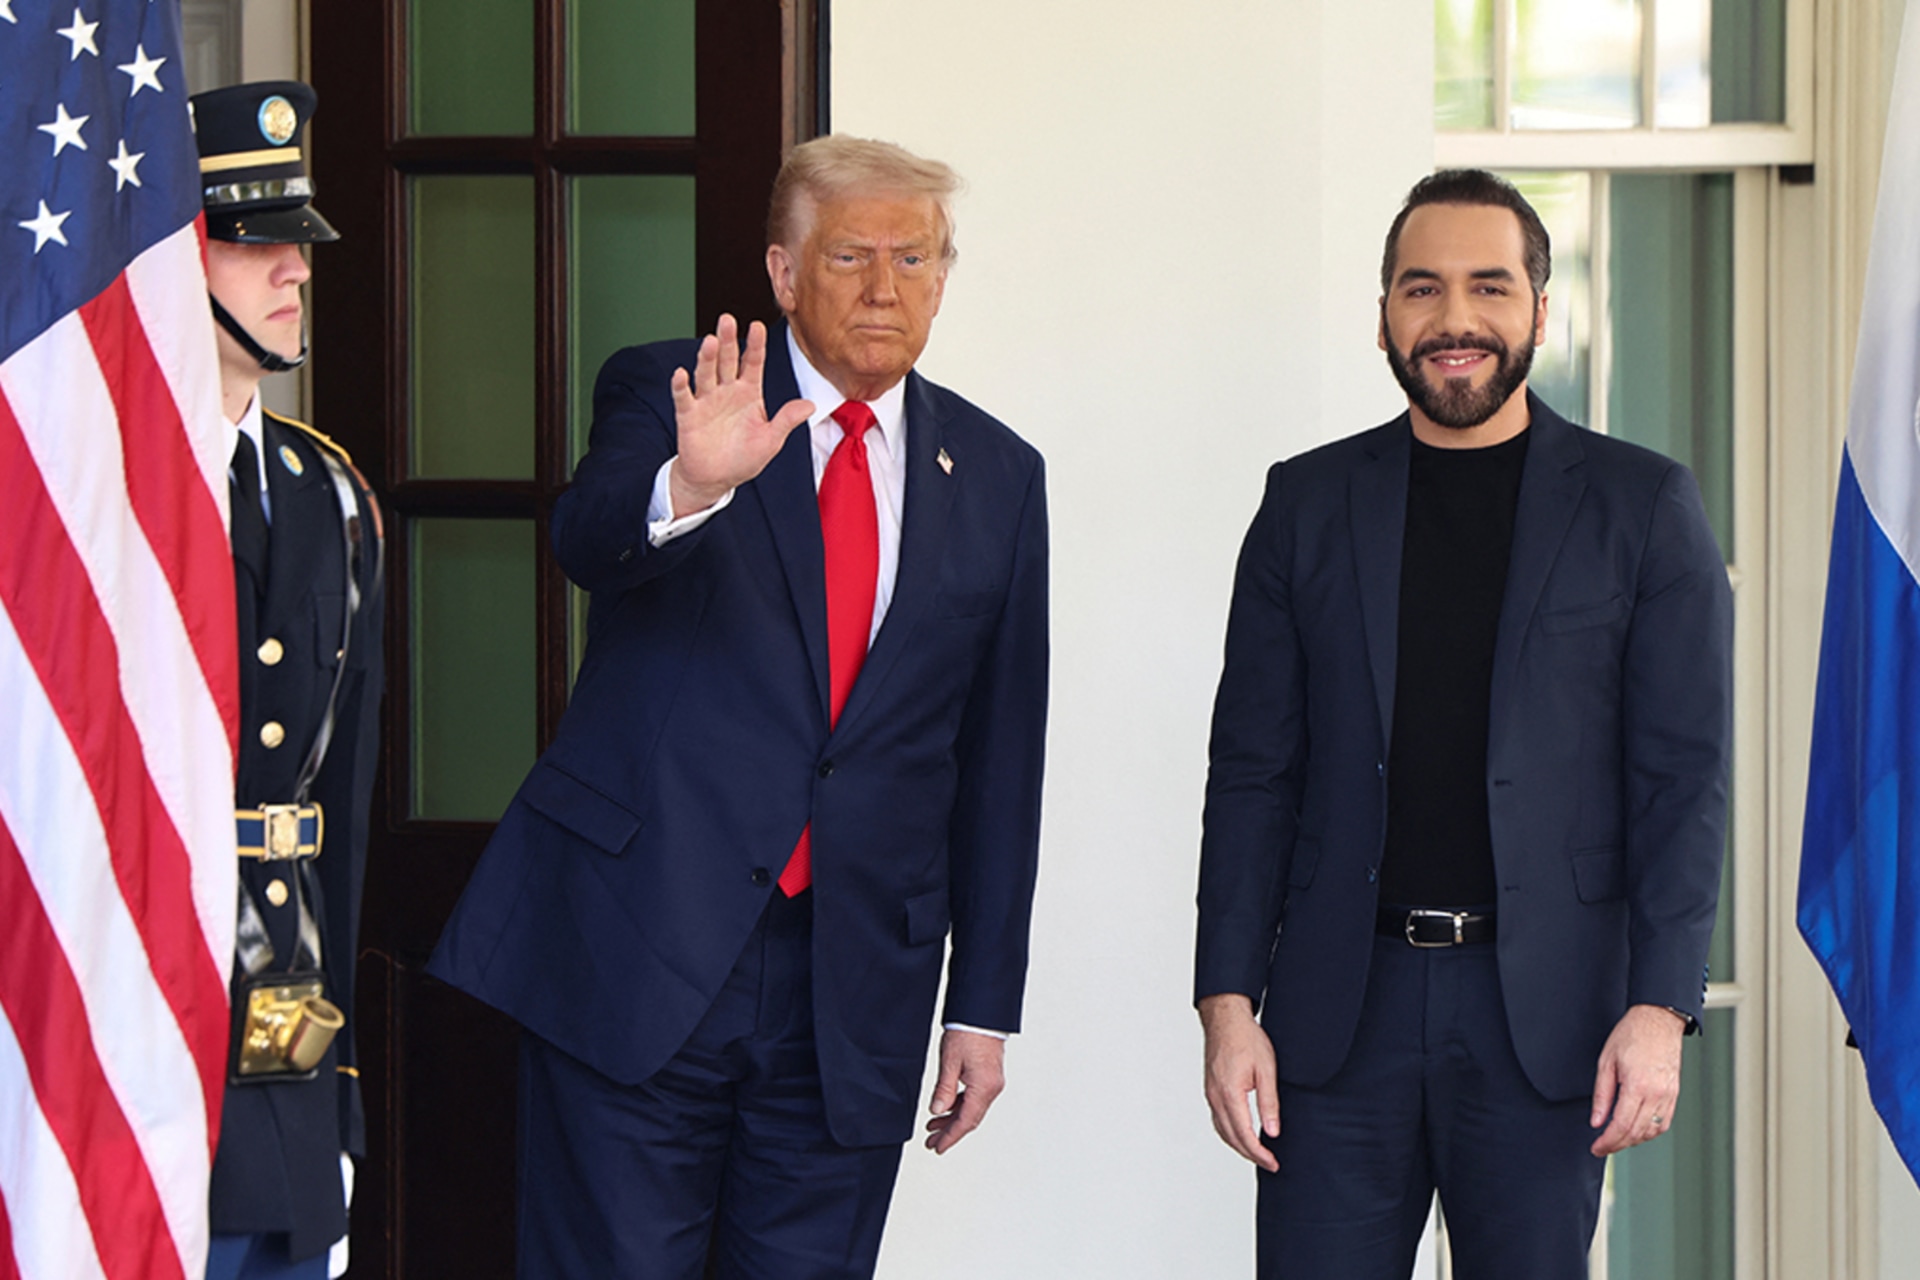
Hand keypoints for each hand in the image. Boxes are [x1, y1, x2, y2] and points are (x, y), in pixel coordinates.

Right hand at [667, 314, 813, 516]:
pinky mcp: (689, 415)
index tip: (757, 325)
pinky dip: (681, 386)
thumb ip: (786, 421)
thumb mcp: (771, 441)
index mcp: (749, 392)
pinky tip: (681, 374)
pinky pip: (684, 397)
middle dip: (727, 341)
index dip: (755, 345)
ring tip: (710, 341)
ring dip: (707, 358)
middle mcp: (727, 391)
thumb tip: (810, 405)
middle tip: (727, 319)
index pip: (753, 363)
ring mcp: (706, 401)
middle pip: (727, 361)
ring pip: (706, 373)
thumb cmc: (745, 458)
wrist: (716, 478)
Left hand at [924, 1029, 1005, 1153]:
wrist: (982, 1014)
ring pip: (972, 1109)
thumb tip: (937, 1110)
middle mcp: (992, 1088)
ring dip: (953, 1119)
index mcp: (984, 1088)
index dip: (950, 1137)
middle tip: (932, 1142)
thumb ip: (944, 1089)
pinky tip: (946, 1107)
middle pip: (970, 1119)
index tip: (938, 1148)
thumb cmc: (968, 1033)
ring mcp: (992, 1083)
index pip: (965, 1121)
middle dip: (950, 1132)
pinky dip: (959, 1106)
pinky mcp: (989, 1076)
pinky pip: (974, 1098)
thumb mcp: (950, 1062)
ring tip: (933, 1126)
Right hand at [1200, 993, 1278, 1171]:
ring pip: (1222, 1131)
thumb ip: (1269, 1103)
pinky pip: (1218, 1120)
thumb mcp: (1266, 1070)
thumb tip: (1272, 1132)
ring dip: (1239, 1146)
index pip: (1244, 1135)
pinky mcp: (1211, 1090)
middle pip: (1231, 1138)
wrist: (1225, 1019)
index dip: (1259, 1153)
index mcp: (1230, 1094)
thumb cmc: (1246, 1039)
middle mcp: (1216, 1097)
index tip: (1273, 1162)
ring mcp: (1210, 1094)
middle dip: (1251, 1155)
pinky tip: (1242, 1135)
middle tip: (1270, 1163)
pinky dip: (1230, 1133)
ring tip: (1259, 1154)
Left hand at [1589, 1003, 1685, 1155]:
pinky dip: (1649, 1132)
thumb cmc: (1631, 1035)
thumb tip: (1596, 1121)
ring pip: (1652, 1131)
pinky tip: (1637, 1131)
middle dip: (1617, 1144)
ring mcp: (1668, 1096)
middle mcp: (1657, 1094)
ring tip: (1617, 1140)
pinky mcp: (1674, 1094)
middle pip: (1636, 1132)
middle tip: (1602, 1147)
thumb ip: (1602, 1094)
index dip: (1607, 1141)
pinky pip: (1664, 1123)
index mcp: (1637, 1086)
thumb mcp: (1606, 1061)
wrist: (1658, 1020)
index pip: (1621, 1125)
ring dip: (1633, 1140)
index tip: (1596, 1147)